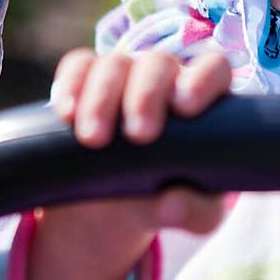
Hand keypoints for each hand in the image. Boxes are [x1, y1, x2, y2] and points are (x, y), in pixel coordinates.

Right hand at [50, 45, 231, 235]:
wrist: (114, 205)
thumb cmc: (168, 197)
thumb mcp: (193, 216)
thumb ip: (197, 213)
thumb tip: (172, 205)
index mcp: (202, 101)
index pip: (213, 68)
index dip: (203, 79)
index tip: (185, 108)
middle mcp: (165, 79)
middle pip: (159, 64)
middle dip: (147, 95)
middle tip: (139, 135)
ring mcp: (123, 75)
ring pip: (115, 64)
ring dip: (103, 98)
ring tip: (94, 139)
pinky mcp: (85, 80)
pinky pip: (78, 66)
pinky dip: (71, 85)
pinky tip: (66, 113)